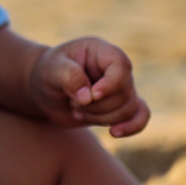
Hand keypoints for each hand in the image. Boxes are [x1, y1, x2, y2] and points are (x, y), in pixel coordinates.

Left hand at [28, 37, 149, 138]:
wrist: (45, 90)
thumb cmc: (48, 73)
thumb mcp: (51, 70)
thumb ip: (68, 77)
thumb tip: (88, 97)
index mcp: (101, 51)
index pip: (121, 66)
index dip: (111, 84)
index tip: (91, 96)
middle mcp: (116, 68)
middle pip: (124, 93)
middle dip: (96, 106)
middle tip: (72, 103)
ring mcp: (121, 88)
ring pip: (128, 109)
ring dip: (100, 118)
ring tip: (77, 111)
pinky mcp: (120, 106)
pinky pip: (140, 116)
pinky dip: (132, 127)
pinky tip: (114, 133)